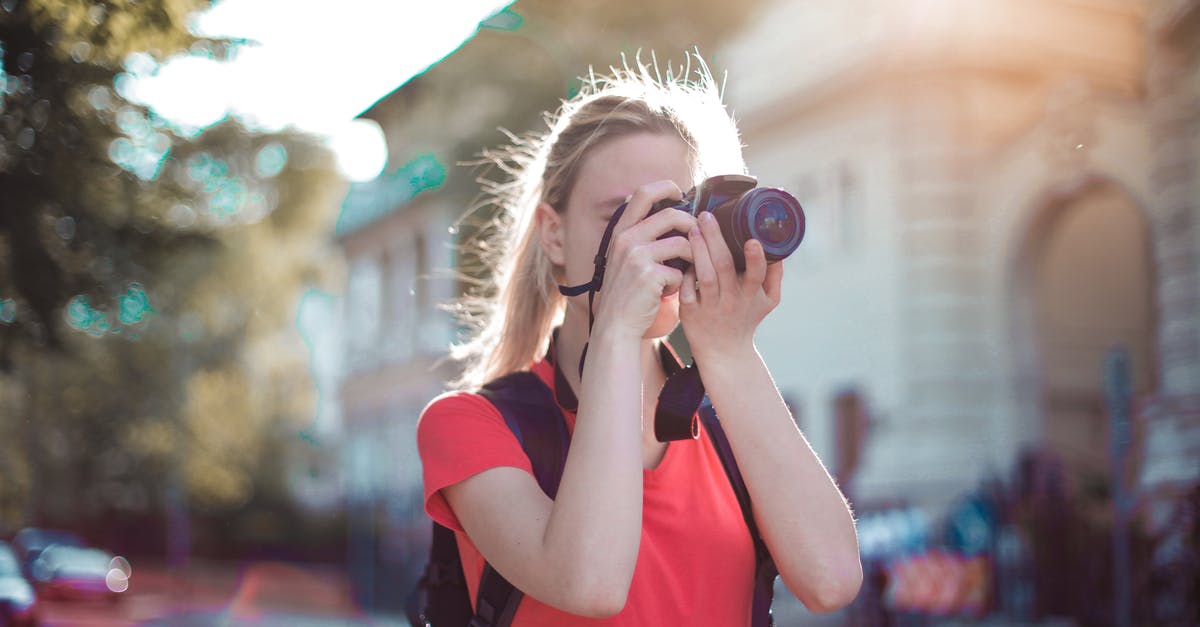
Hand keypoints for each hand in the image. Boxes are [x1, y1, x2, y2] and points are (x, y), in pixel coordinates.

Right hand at [591, 181, 698, 338]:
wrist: (616, 324)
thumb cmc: (627, 292)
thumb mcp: (625, 258)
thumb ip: (642, 237)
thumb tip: (674, 215)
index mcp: (621, 231)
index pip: (643, 193)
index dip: (666, 187)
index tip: (680, 194)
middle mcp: (626, 239)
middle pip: (672, 215)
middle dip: (693, 225)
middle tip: (698, 238)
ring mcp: (636, 256)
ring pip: (683, 244)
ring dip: (691, 259)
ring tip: (683, 273)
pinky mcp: (649, 275)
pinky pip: (680, 272)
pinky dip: (679, 284)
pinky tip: (667, 292)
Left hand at [678, 211, 782, 364]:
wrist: (724, 353)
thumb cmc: (746, 319)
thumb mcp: (768, 301)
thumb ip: (775, 275)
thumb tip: (779, 247)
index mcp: (751, 295)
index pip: (756, 275)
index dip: (755, 259)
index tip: (752, 240)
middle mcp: (731, 301)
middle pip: (724, 267)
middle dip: (715, 239)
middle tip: (707, 216)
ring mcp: (710, 307)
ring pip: (704, 276)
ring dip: (698, 250)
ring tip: (693, 229)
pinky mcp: (690, 313)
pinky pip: (686, 289)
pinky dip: (684, 273)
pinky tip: (681, 255)